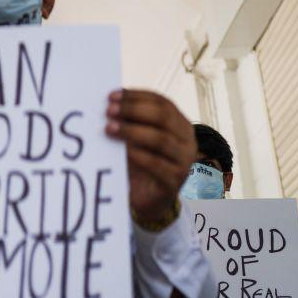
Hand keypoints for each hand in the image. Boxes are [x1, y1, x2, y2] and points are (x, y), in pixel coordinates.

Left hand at [105, 89, 194, 226]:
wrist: (150, 200)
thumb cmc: (142, 164)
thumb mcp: (138, 139)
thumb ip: (130, 122)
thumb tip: (109, 103)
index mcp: (180, 124)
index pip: (162, 102)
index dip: (137, 97)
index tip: (112, 96)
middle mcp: (188, 140)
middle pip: (163, 117)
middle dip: (133, 111)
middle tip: (109, 111)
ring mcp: (185, 161)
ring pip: (160, 139)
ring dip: (132, 131)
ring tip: (109, 129)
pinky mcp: (175, 181)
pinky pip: (156, 164)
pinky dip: (137, 155)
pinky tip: (122, 151)